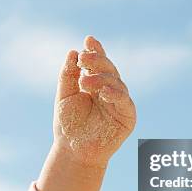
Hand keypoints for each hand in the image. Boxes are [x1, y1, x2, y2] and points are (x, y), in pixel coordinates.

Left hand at [53, 36, 135, 168]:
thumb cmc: (68, 125)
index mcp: (95, 83)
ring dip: (101, 78)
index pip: (97, 63)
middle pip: (108, 69)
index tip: (88, 40)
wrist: (72, 151)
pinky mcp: (127, 116)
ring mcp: (119, 102)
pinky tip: (104, 92)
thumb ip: (68, 75)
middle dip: (97, 61)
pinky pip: (124, 101)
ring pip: (116, 82)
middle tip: (83, 59)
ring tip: (84, 80)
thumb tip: (72, 52)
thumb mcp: (64, 96)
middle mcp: (109, 89)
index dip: (95, 50)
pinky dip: (115, 94)